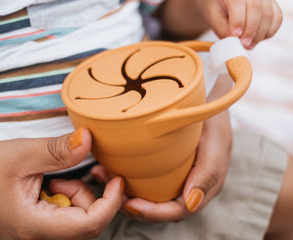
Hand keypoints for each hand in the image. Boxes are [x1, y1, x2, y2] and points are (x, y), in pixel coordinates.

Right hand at [0, 128, 123, 239]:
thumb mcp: (22, 155)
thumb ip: (58, 150)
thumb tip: (88, 139)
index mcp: (34, 226)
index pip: (88, 225)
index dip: (110, 203)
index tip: (117, 179)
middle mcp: (37, 236)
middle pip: (87, 224)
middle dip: (96, 196)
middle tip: (91, 170)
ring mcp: (38, 232)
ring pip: (79, 221)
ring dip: (81, 195)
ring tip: (61, 177)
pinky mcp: (39, 224)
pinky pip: (68, 216)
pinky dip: (71, 197)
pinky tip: (56, 184)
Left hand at [92, 75, 232, 221]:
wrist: (209, 106)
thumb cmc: (214, 123)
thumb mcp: (215, 143)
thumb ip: (207, 173)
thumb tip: (190, 203)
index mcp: (202, 188)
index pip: (176, 210)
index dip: (153, 212)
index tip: (130, 203)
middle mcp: (186, 186)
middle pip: (158, 207)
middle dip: (133, 205)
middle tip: (110, 193)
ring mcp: (175, 176)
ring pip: (150, 194)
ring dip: (126, 192)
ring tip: (103, 177)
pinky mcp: (165, 165)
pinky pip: (146, 178)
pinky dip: (128, 176)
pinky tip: (110, 165)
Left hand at [202, 0, 282, 48]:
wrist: (221, 0)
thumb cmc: (215, 7)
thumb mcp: (211, 16)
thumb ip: (221, 28)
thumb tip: (235, 40)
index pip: (238, 1)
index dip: (238, 20)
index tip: (236, 35)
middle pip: (256, 7)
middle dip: (251, 29)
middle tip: (244, 44)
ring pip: (268, 13)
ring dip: (260, 33)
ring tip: (249, 45)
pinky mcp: (272, 2)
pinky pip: (276, 18)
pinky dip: (269, 31)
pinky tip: (257, 39)